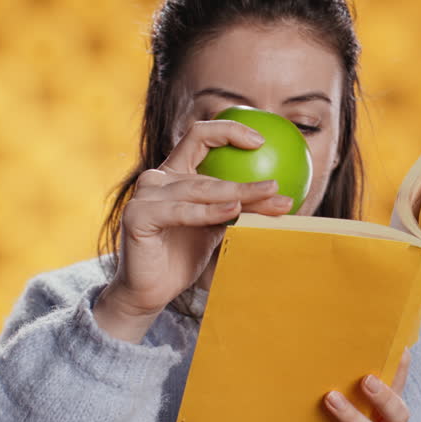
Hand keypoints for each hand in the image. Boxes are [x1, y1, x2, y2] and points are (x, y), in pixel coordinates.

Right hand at [98, 120, 293, 327]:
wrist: (150, 291)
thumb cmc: (183, 257)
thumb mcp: (217, 227)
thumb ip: (240, 208)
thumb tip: (283, 198)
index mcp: (174, 173)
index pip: (199, 136)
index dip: (229, 131)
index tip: (260, 141)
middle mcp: (157, 178)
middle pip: (207, 172)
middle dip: (246, 181)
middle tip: (276, 186)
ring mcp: (145, 195)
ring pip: (199, 189)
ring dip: (236, 194)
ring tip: (267, 196)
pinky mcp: (137, 215)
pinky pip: (181, 211)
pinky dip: (209, 211)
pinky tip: (234, 210)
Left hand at [307, 349, 411, 421]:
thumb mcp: (344, 402)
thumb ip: (345, 383)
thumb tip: (329, 348)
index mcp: (387, 408)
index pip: (399, 384)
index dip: (402, 368)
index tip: (401, 348)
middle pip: (399, 415)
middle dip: (384, 397)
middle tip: (367, 380)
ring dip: (352, 418)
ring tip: (330, 398)